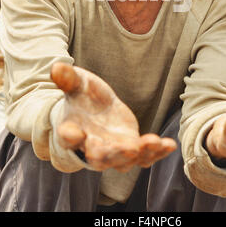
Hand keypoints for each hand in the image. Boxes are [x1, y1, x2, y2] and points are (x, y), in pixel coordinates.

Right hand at [50, 62, 176, 171]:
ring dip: (140, 153)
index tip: (75, 133)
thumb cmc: (81, 97)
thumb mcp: (76, 84)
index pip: (69, 137)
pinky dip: (157, 152)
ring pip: (125, 159)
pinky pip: (144, 156)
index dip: (71, 136)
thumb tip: (56, 66)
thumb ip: (68, 79)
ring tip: (154, 142)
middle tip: (128, 148)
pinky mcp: (131, 148)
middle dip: (114, 154)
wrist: (92, 110)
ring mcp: (113, 151)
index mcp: (71, 130)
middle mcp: (91, 147)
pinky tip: (170, 144)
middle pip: (100, 156)